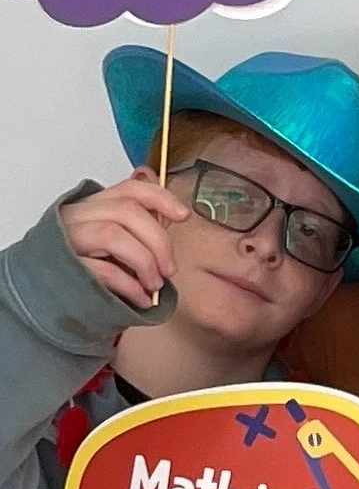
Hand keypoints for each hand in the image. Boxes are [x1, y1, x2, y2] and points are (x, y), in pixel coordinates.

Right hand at [59, 173, 189, 307]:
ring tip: (154, 285)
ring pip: (113, 234)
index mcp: (93, 206)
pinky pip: (103, 270)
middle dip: (158, 240)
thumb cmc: (86, 269)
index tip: (184, 215)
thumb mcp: (115, 245)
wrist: (44, 297)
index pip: (129, 189)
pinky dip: (130, 285)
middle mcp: (76, 216)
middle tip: (170, 269)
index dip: (160, 198)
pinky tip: (141, 299)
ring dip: (144, 262)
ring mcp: (66, 240)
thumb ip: (138, 231)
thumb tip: (172, 221)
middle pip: (126, 211)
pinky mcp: (63, 267)